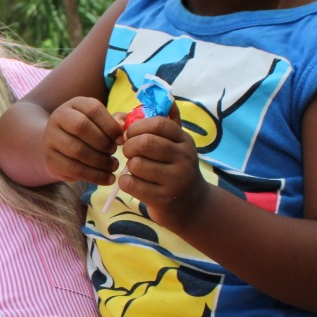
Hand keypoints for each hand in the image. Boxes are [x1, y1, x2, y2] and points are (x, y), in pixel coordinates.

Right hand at [44, 97, 122, 185]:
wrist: (57, 146)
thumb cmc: (87, 133)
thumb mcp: (99, 122)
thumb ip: (115, 122)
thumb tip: (124, 128)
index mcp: (75, 104)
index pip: (93, 109)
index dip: (110, 125)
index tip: (121, 140)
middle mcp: (58, 117)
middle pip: (82, 127)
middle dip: (103, 143)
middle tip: (114, 152)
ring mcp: (51, 138)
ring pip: (77, 150)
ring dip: (101, 161)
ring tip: (113, 166)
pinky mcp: (51, 159)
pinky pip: (74, 169)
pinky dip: (94, 176)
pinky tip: (107, 178)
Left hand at [117, 116, 208, 231]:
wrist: (191, 206)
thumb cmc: (174, 169)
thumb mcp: (173, 145)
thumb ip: (156, 124)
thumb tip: (131, 110)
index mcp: (184, 140)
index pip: (158, 123)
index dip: (137, 126)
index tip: (130, 134)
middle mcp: (184, 158)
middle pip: (145, 143)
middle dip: (129, 146)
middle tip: (129, 152)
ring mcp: (175, 179)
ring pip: (136, 164)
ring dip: (128, 166)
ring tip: (135, 169)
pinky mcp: (163, 198)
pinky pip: (131, 184)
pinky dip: (125, 182)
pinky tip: (133, 183)